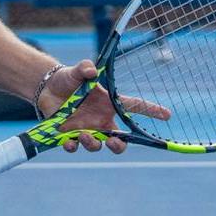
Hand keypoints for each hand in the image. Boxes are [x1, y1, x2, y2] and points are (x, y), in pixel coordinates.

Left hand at [38, 59, 169, 154]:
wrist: (48, 88)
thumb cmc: (69, 79)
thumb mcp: (76, 71)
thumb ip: (84, 68)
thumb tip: (91, 70)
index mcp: (109, 104)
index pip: (135, 107)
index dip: (152, 110)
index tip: (167, 115)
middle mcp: (101, 121)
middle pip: (119, 140)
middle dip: (120, 146)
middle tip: (114, 142)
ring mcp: (86, 130)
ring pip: (97, 146)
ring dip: (93, 144)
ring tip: (83, 135)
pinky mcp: (69, 135)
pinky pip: (75, 147)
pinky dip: (73, 146)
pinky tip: (69, 142)